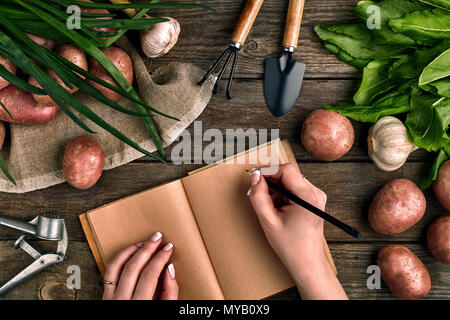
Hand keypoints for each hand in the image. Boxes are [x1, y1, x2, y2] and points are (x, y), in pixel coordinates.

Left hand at [102, 232, 177, 299]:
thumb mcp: (165, 312)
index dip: (160, 258)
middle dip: (148, 248)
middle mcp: (121, 301)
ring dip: (131, 250)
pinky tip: (130, 253)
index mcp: (139, 305)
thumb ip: (169, 292)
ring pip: (117, 266)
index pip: (150, 274)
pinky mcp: (104, 297)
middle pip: (134, 266)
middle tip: (158, 237)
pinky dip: (119, 259)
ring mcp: (110, 299)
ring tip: (143, 242)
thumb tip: (170, 269)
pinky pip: (109, 273)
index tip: (169, 248)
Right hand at [248, 164, 346, 299]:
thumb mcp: (268, 221)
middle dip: (271, 182)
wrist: (307, 262)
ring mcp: (316, 196)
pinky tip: (279, 210)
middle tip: (259, 195)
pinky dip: (283, 195)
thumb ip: (259, 197)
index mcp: (308, 197)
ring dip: (276, 190)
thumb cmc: (291, 246)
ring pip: (290, 182)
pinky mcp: (314, 200)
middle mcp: (316, 193)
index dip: (268, 171)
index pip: (286, 170)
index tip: (255, 178)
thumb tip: (255, 178)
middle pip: (288, 175)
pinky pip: (294, 189)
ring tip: (271, 209)